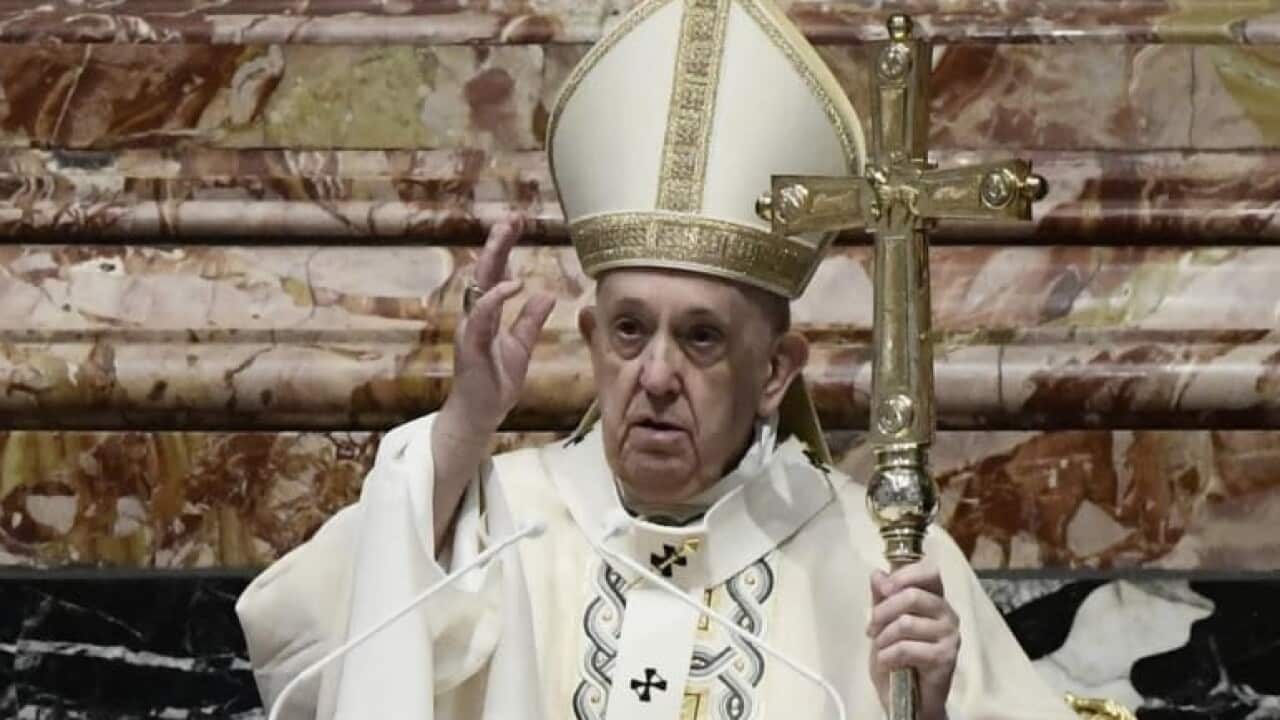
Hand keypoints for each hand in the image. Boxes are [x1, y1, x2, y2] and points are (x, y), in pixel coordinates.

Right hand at [441, 216, 555, 434]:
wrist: (479, 415)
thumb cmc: (495, 383)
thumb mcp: (521, 347)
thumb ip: (530, 321)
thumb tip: (545, 294)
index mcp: (487, 314)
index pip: (495, 273)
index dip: (504, 247)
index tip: (517, 223)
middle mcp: (475, 316)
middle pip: (484, 271)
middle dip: (497, 242)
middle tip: (512, 217)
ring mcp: (471, 329)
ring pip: (479, 286)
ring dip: (493, 258)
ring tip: (506, 234)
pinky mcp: (472, 346)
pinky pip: (481, 317)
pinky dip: (495, 298)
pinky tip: (512, 284)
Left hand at [867, 560, 959, 719]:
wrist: (909, 697)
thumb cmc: (899, 656)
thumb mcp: (883, 623)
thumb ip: (882, 597)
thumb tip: (878, 574)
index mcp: (935, 599)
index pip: (929, 572)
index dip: (904, 575)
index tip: (883, 589)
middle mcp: (948, 613)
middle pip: (912, 596)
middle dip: (882, 611)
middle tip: (871, 628)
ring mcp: (950, 636)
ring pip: (906, 623)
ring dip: (883, 637)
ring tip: (880, 647)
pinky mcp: (946, 658)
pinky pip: (907, 648)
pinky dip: (888, 656)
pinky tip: (887, 662)